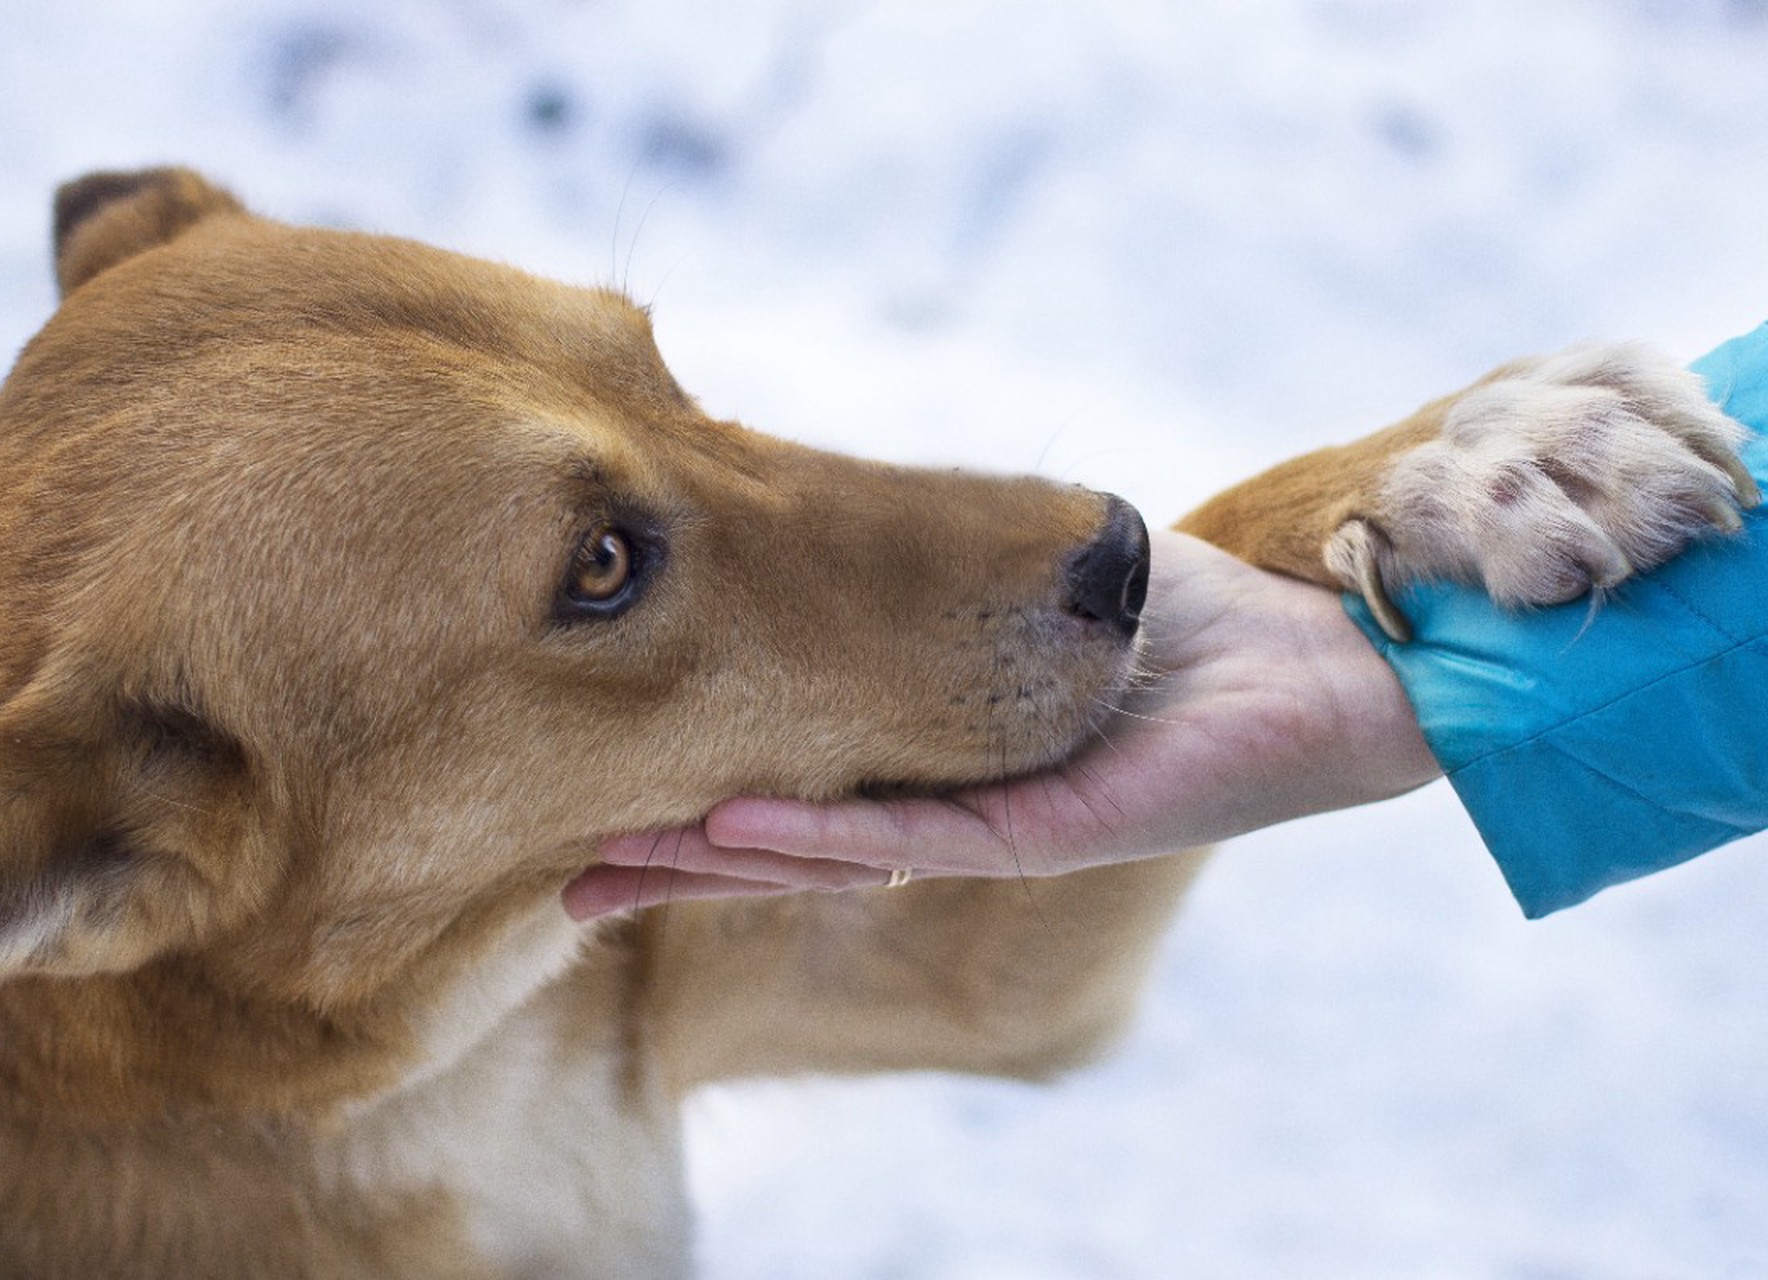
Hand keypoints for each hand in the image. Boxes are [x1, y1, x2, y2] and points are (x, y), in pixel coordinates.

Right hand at [562, 530, 1440, 920]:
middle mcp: (958, 814)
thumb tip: (854, 513)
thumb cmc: (1195, 616)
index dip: (706, 805)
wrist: (1324, 651)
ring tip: (607, 872)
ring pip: (829, 861)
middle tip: (567, 885)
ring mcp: (998, 835)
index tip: (607, 800)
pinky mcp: (1048, 836)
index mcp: (942, 761)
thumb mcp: (1037, 579)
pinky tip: (726, 830)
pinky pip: (915, 838)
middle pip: (792, 852)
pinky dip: (816, 837)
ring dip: (715, 865)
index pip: (802, 792)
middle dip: (678, 870)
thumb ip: (946, 571)